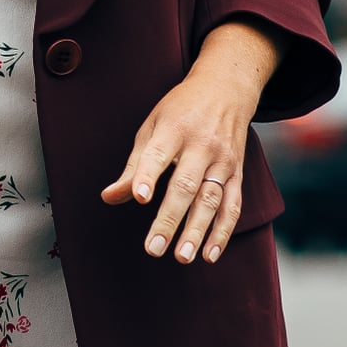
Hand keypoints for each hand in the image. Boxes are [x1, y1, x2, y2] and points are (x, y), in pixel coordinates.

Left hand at [100, 21, 282, 267]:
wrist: (227, 89)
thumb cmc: (181, 110)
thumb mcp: (152, 126)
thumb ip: (134, 165)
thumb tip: (109, 197)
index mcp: (174, 129)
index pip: (159, 155)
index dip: (148, 175)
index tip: (139, 197)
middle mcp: (202, 145)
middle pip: (186, 185)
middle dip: (169, 219)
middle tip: (154, 249)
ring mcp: (223, 161)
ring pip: (211, 200)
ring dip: (197, 231)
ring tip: (182, 257)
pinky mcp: (237, 174)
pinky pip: (232, 206)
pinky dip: (223, 232)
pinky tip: (210, 255)